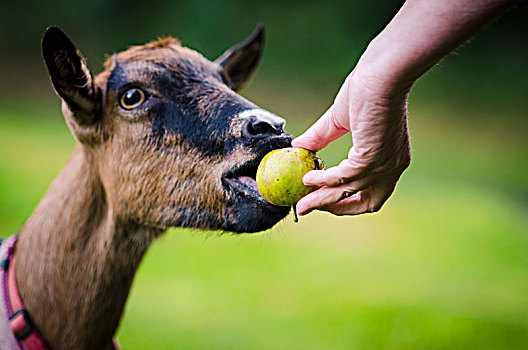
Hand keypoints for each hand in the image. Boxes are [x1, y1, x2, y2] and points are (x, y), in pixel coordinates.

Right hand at [291, 69, 410, 215]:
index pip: (373, 193)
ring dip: (321, 198)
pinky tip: (307, 177)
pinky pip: (342, 177)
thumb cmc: (368, 88)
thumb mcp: (340, 121)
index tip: (325, 199)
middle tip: (308, 207)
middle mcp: (392, 167)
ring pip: (348, 192)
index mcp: (390, 159)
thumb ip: (320, 138)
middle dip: (335, 208)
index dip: (349, 201)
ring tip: (301, 200)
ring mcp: (383, 164)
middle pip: (366, 203)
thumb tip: (298, 147)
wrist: (382, 72)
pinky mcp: (371, 157)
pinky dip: (322, 180)